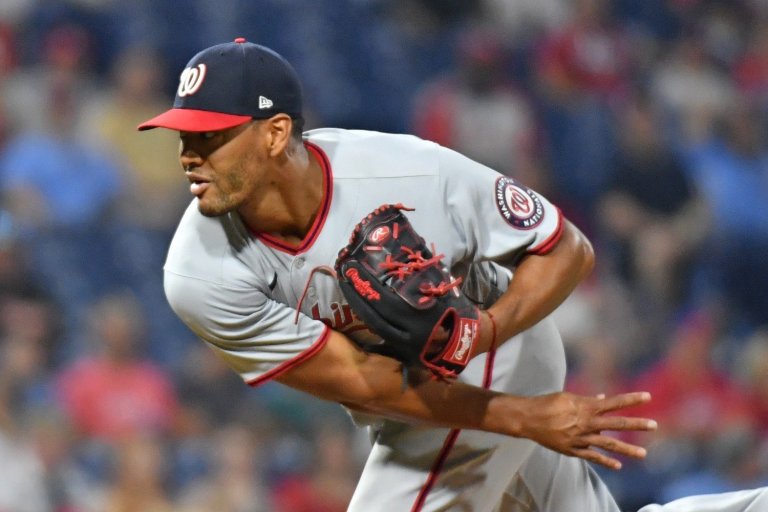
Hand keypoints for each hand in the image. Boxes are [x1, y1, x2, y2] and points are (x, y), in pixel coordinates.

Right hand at [518, 391, 655, 469]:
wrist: (529, 418)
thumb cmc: (547, 404)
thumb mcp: (568, 397)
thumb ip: (587, 400)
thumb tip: (602, 398)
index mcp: (586, 407)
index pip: (614, 402)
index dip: (631, 399)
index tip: (647, 396)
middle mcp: (587, 422)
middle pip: (616, 424)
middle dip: (636, 424)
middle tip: (654, 425)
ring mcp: (581, 438)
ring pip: (609, 445)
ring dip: (628, 449)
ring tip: (644, 454)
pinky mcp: (574, 450)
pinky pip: (593, 457)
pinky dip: (606, 461)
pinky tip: (618, 466)